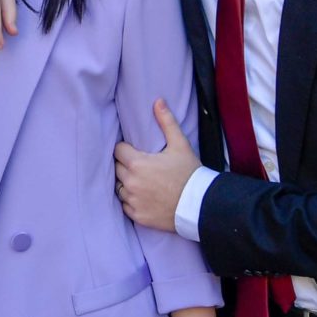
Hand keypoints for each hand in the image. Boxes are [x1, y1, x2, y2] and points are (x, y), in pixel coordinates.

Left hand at [114, 99, 201, 232]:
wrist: (199, 204)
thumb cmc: (189, 173)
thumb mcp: (180, 145)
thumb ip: (166, 122)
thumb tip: (158, 101)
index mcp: (136, 163)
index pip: (117, 150)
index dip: (125, 149)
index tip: (135, 151)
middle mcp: (130, 182)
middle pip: (117, 168)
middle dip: (126, 165)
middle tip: (140, 165)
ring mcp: (133, 200)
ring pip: (119, 187)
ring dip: (126, 182)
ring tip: (141, 180)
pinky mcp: (137, 215)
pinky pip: (125, 205)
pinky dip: (131, 200)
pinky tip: (143, 196)